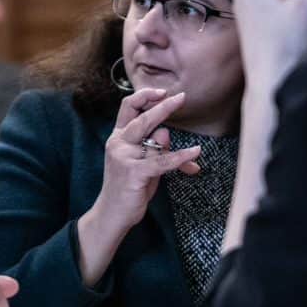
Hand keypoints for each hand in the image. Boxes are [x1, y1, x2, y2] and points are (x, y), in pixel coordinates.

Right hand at [95, 87, 201, 232]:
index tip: (162, 92)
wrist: (112, 214)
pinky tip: (194, 153)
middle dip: (163, 106)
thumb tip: (167, 132)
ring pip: (153, 137)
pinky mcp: (134, 172)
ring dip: (172, 136)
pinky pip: (162, 161)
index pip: (128, 107)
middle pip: (142, 118)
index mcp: (118, 137)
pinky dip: (181, 157)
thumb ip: (154, 148)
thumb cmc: (129, 188)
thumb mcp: (143, 163)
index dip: (145, 96)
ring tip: (191, 144)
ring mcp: (124, 157)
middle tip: (181, 98)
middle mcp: (118, 143)